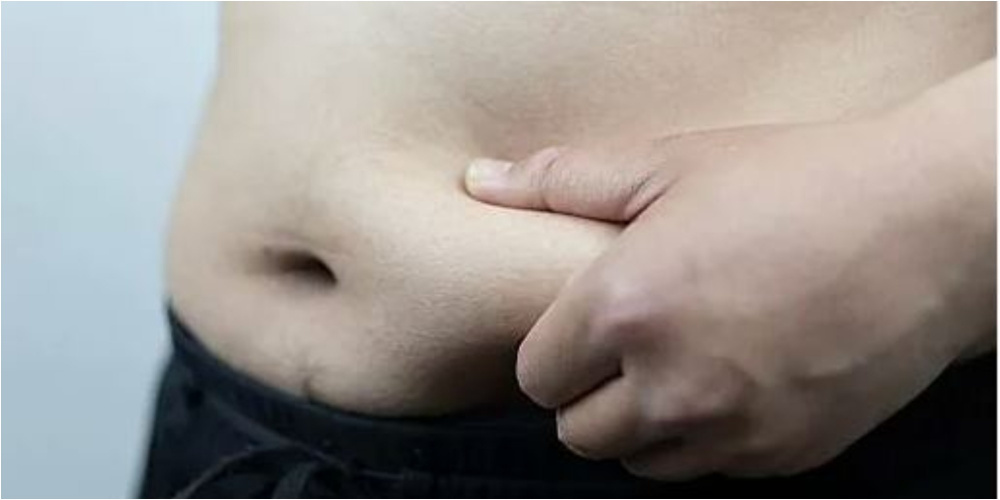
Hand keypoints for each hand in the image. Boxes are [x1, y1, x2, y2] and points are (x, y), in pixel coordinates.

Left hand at [463, 65, 994, 479]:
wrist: (932, 224)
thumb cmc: (796, 182)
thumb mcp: (672, 163)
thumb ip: (563, 181)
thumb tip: (482, 184)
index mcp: (625, 312)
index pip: (536, 377)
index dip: (553, 351)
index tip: (582, 327)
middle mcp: (671, 387)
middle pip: (577, 433)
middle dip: (587, 395)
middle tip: (626, 348)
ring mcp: (732, 432)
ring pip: (641, 461)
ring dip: (642, 424)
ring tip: (678, 366)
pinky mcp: (785, 456)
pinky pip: (712, 469)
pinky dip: (707, 438)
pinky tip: (736, 382)